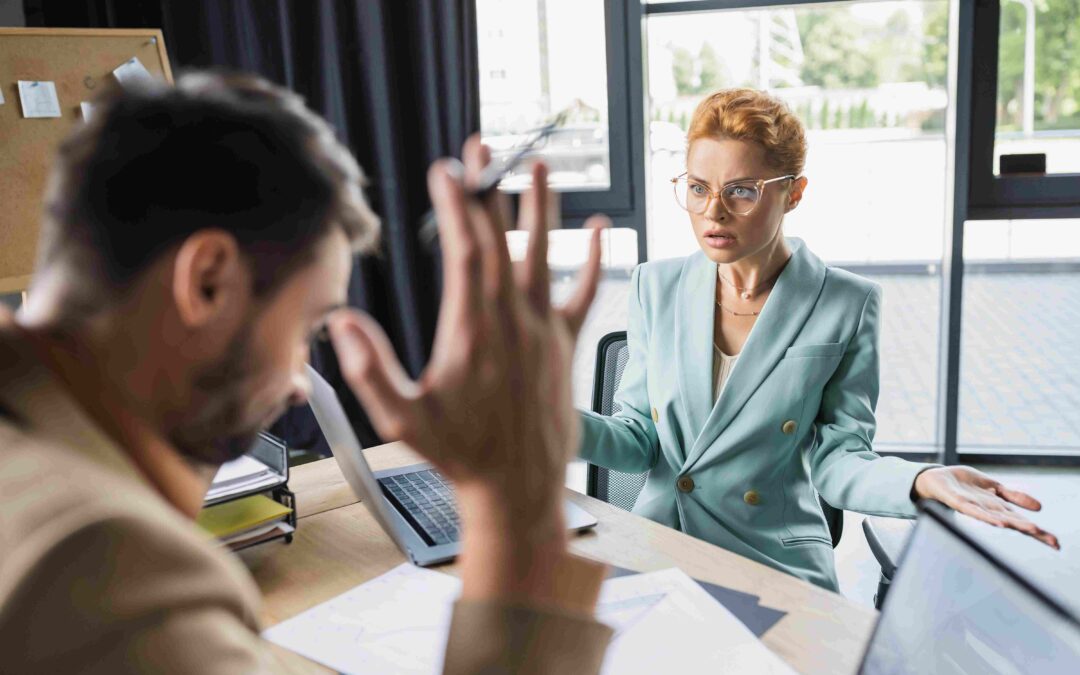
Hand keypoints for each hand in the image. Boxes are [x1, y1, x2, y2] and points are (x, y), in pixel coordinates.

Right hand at [329, 135, 606, 537]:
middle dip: (488, 188)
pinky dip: (592, 260)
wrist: (518, 488)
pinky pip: (584, 293)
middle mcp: (511, 320)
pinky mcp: (564, 345)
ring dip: (539, 208)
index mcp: (471, 329)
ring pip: (543, 254)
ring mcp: (542, 330)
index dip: (454, 205)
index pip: (463, 250)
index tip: (444, 171)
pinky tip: (599, 229)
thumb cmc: (460, 455)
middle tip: (481, 147)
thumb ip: (369, 369)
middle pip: (500, 239)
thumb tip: (340, 322)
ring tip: (537, 165)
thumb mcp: (401, 419)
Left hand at [914, 466, 1059, 548]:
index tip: (1056, 544)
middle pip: (1015, 523)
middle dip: (1034, 532)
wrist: (936, 479)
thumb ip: (1014, 495)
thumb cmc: (964, 485)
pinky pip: (975, 512)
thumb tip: (1039, 507)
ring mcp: (975, 508)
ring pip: (999, 519)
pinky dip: (987, 517)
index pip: (1023, 521)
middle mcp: (989, 511)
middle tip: (1052, 542)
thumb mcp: (994, 487)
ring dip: (1015, 524)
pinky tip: (998, 522)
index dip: (1039, 532)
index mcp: (998, 508)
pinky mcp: (960, 503)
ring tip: (1033, 529)